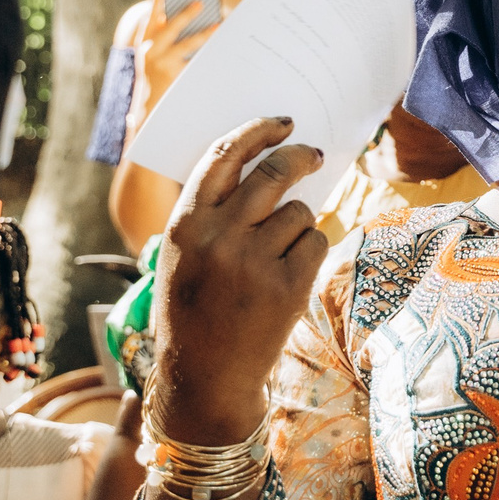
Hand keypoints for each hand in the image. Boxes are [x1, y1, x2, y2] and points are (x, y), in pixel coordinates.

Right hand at [134, 0, 216, 113]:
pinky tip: (221, 47)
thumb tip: (187, 11)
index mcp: (146, 39)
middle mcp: (153, 50)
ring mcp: (165, 63)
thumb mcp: (150, 47)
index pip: (150, 15)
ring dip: (203, 35)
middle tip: (200, 3)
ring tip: (217, 25)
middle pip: (171, 29)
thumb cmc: (154, 64)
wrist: (148, 97)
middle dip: (185, 15)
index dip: (155, 0)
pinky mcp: (177, 76)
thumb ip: (161, 30)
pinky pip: (196, 62)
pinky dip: (208, 53)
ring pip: (187, 46)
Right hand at [149, 119, 328, 443]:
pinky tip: (288, 276)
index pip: (223, 155)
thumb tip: (268, 164)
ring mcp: (254, 262)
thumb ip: (212, 213)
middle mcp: (219, 238)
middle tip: (313, 154)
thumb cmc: (194, 309)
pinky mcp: (287, 287)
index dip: (256, 131)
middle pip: (272, 173)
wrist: (205, 377)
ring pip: (298, 211)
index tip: (281, 122)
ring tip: (276, 256)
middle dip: (299, 157)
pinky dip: (309, 251)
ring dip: (297, 223)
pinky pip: (316, 242)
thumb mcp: (182, 256)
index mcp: (185, 224)